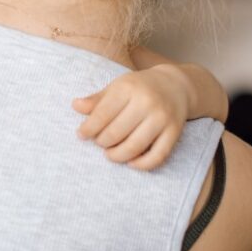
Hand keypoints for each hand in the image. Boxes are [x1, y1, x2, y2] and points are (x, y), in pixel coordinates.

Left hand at [72, 64, 190, 170]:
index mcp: (128, 88)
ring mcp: (162, 118)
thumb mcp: (117, 87)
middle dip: (102, 142)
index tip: (81, 135)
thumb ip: (97, 99)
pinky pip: (157, 156)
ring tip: (110, 154)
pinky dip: (142, 164)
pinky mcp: (174, 132)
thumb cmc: (139, 87)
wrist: (176, 85)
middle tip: (99, 143)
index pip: (102, 114)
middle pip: (116, 133)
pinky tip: (131, 163)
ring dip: (117, 155)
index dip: (88, 129)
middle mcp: (146, 102)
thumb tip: (75, 106)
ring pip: (134, 147)